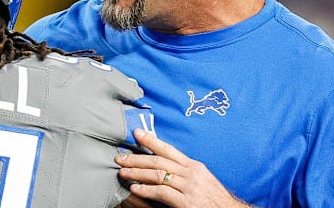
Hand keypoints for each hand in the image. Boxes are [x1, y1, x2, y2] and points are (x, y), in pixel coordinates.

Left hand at [116, 129, 251, 207]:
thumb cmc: (213, 199)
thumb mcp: (201, 179)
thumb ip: (183, 171)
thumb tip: (164, 165)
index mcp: (193, 165)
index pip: (168, 149)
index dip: (151, 140)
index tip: (136, 133)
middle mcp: (190, 173)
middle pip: (158, 161)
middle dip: (136, 158)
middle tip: (120, 157)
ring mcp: (189, 187)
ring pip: (157, 175)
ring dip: (137, 173)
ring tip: (122, 172)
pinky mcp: (186, 202)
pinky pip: (162, 192)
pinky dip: (147, 190)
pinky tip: (135, 189)